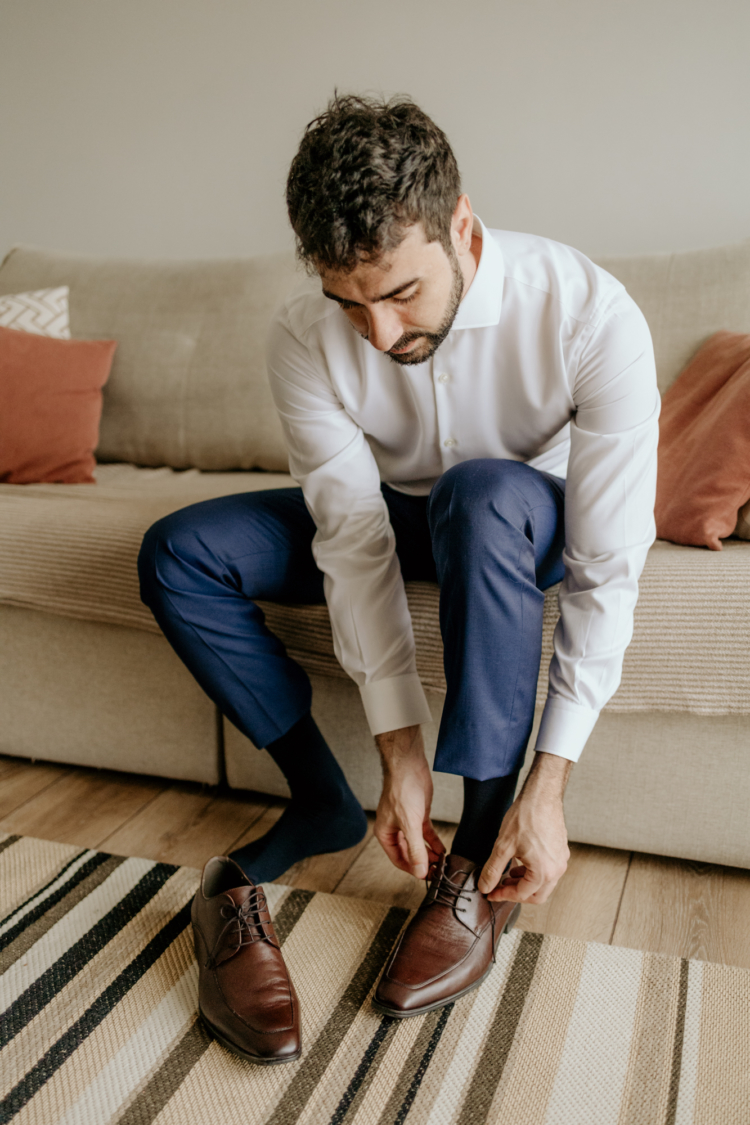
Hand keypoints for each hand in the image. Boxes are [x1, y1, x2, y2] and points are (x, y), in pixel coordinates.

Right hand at [373, 725, 445, 878]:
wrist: (409, 766)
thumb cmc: (402, 791)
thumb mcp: (410, 824)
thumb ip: (415, 849)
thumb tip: (420, 872)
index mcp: (385, 833)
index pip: (399, 859)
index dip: (412, 869)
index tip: (427, 876)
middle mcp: (394, 830)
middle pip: (409, 853)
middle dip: (422, 862)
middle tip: (438, 870)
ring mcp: (407, 823)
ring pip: (418, 844)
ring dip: (429, 853)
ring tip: (442, 862)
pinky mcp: (418, 815)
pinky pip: (426, 834)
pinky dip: (433, 842)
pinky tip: (442, 849)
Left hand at [477, 752, 571, 904]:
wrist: (542, 795)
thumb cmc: (526, 816)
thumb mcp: (503, 846)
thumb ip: (493, 870)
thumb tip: (485, 886)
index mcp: (543, 872)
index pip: (522, 894)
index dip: (503, 895)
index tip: (491, 892)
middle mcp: (557, 869)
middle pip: (537, 896)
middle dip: (517, 893)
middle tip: (500, 887)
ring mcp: (561, 860)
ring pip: (544, 884)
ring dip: (526, 883)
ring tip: (509, 874)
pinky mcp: (561, 850)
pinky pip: (549, 871)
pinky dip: (534, 873)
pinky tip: (521, 862)